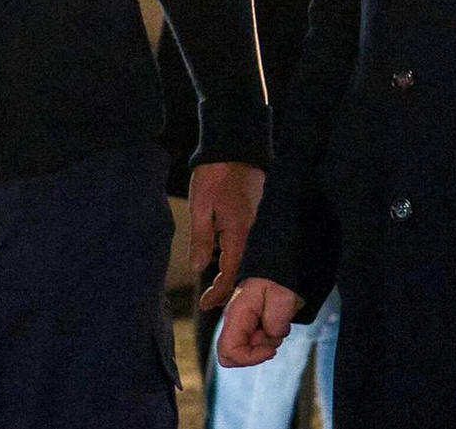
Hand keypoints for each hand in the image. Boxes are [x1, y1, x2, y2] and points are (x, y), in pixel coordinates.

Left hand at [188, 161, 264, 309]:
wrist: (234, 149)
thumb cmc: (214, 176)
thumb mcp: (200, 207)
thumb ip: (201, 239)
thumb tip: (198, 267)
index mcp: (240, 235)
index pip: (231, 275)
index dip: (219, 294)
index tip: (206, 306)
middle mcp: (253, 236)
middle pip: (243, 272)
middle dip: (228, 289)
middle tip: (210, 301)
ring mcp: (257, 227)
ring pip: (246, 260)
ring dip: (232, 273)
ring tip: (216, 286)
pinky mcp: (257, 219)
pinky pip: (248, 246)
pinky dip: (236, 256)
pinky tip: (224, 259)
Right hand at [218, 278, 303, 366]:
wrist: (282, 268)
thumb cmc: (280, 280)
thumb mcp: (281, 297)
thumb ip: (274, 321)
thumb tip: (271, 336)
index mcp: (235, 313)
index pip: (228, 352)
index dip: (250, 358)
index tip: (271, 349)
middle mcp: (234, 320)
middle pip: (231, 356)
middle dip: (254, 355)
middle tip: (272, 337)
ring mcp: (241, 323)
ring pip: (246, 351)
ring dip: (266, 344)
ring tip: (277, 322)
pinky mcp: (250, 324)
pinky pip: (255, 344)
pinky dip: (269, 340)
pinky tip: (276, 323)